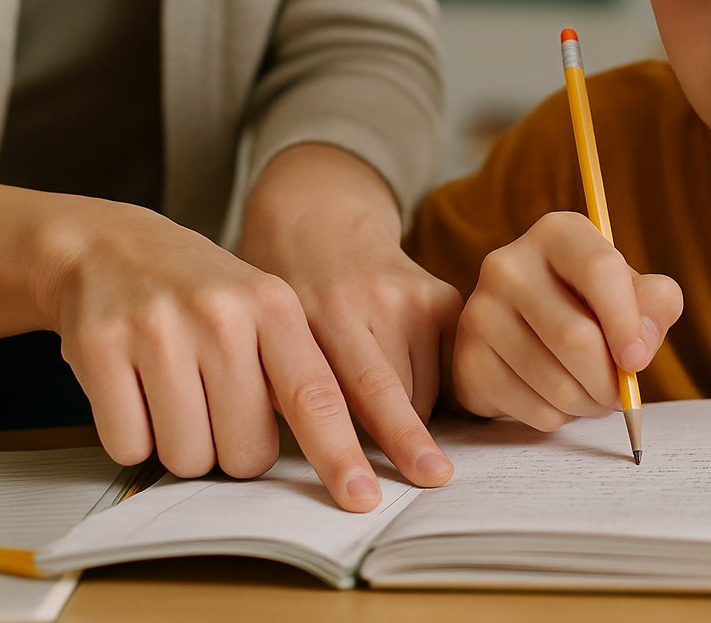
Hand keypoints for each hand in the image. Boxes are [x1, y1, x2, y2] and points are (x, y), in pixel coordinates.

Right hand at [42, 199, 388, 511]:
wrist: (108, 246)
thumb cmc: (199, 295)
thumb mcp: (262, 308)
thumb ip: (298, 371)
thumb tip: (336, 457)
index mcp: (272, 305)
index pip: (315, 396)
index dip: (340, 453)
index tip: (363, 497)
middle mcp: (219, 314)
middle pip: (247, 452)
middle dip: (233, 451)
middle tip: (215, 407)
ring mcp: (156, 329)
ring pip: (187, 458)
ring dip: (181, 446)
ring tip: (173, 393)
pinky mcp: (99, 348)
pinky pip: (129, 446)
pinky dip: (132, 436)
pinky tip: (134, 390)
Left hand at [236, 145, 460, 489]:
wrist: (320, 218)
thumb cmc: (286, 292)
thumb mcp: (264, 332)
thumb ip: (279, 386)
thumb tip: (308, 460)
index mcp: (303, 313)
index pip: (327, 397)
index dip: (343, 448)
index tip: (361, 493)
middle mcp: (356, 300)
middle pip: (389, 393)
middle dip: (408, 444)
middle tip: (430, 479)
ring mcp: (404, 294)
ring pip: (420, 386)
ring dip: (407, 417)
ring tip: (385, 406)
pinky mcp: (439, 295)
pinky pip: (445, 368)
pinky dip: (431, 389)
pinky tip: (409, 378)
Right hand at [451, 211, 682, 430]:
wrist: (522, 327)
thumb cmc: (589, 303)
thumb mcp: (632, 291)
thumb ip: (655, 304)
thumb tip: (639, 344)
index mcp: (557, 233)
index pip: (599, 271)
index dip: (627, 323)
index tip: (639, 360)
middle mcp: (508, 264)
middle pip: (576, 337)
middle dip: (610, 380)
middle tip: (620, 392)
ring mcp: (481, 311)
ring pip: (555, 382)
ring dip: (589, 404)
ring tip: (593, 394)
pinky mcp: (468, 359)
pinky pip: (532, 409)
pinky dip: (560, 417)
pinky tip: (559, 398)